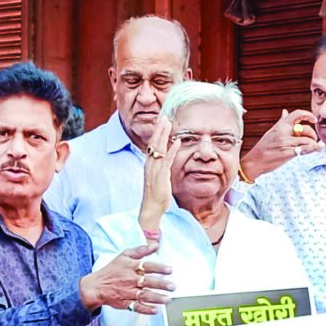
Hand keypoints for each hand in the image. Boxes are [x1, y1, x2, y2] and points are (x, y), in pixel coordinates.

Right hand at [81, 242, 174, 312]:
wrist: (96, 286)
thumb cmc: (112, 270)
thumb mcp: (124, 255)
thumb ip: (141, 250)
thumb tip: (155, 245)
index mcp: (130, 267)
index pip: (147, 266)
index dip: (159, 268)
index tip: (169, 270)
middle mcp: (130, 280)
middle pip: (147, 282)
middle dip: (161, 284)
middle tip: (172, 286)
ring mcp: (127, 292)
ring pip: (144, 295)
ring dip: (156, 298)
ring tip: (167, 299)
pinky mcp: (125, 303)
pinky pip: (137, 307)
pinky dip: (146, 309)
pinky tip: (156, 310)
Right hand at [137, 112, 178, 234]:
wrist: (151, 209)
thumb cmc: (156, 195)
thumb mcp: (159, 178)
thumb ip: (162, 167)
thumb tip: (167, 159)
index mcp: (148, 164)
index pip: (152, 145)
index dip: (156, 133)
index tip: (161, 122)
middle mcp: (149, 165)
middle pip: (153, 143)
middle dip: (158, 129)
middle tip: (164, 116)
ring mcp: (154, 170)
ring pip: (158, 148)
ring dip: (163, 135)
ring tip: (168, 123)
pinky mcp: (160, 176)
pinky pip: (166, 160)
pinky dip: (171, 150)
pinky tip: (176, 141)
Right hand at [240, 109, 322, 179]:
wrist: (255, 161)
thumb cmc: (263, 147)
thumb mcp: (272, 131)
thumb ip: (281, 121)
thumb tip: (285, 111)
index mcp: (280, 125)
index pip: (297, 114)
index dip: (308, 115)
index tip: (314, 120)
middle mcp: (283, 132)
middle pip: (306, 129)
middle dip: (313, 135)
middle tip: (314, 140)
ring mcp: (285, 143)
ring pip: (308, 140)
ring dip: (315, 145)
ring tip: (317, 148)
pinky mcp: (287, 153)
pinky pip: (305, 150)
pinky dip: (312, 150)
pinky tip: (313, 151)